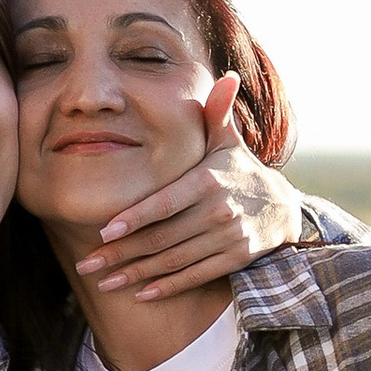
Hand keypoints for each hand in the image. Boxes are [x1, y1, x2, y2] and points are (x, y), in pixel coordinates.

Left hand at [73, 79, 303, 301]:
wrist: (284, 207)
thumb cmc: (241, 170)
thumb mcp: (229, 140)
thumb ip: (217, 113)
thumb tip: (226, 76)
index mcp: (208, 181)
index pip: (165, 204)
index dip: (134, 219)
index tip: (104, 233)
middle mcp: (218, 212)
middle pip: (162, 237)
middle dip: (121, 254)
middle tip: (86, 264)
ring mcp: (228, 239)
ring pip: (174, 261)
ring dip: (136, 275)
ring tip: (104, 282)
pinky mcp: (235, 259)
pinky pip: (195, 276)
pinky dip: (167, 287)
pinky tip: (140, 294)